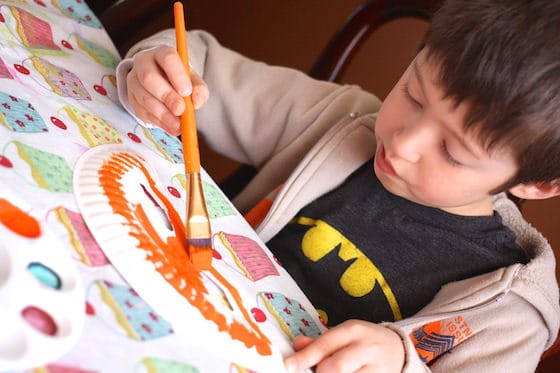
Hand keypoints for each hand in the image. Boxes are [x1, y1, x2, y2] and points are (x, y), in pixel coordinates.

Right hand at [126, 45, 209, 134]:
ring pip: (143, 97)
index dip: (177, 75)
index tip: (187, 92)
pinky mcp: (131, 98)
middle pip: (149, 78)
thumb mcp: (193, 80)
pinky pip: (141, 111)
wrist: (163, 82)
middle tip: (181, 110)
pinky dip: (158, 121)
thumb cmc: (180, 79)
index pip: (167, 58)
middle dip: (166, 96)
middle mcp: (144, 63)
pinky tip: (170, 127)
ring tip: (178, 125)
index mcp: (162, 53)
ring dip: (162, 114)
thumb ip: (199, 89)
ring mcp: (134, 81)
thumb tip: (196, 101)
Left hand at [284, 320, 404, 372]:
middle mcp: (366, 348)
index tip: (289, 366)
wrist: (399, 349)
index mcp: (353, 331)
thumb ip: (320, 341)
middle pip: (336, 367)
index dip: (304, 358)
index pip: (325, 345)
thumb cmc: (364, 342)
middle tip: (315, 372)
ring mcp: (377, 369)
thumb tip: (297, 345)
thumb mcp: (343, 334)